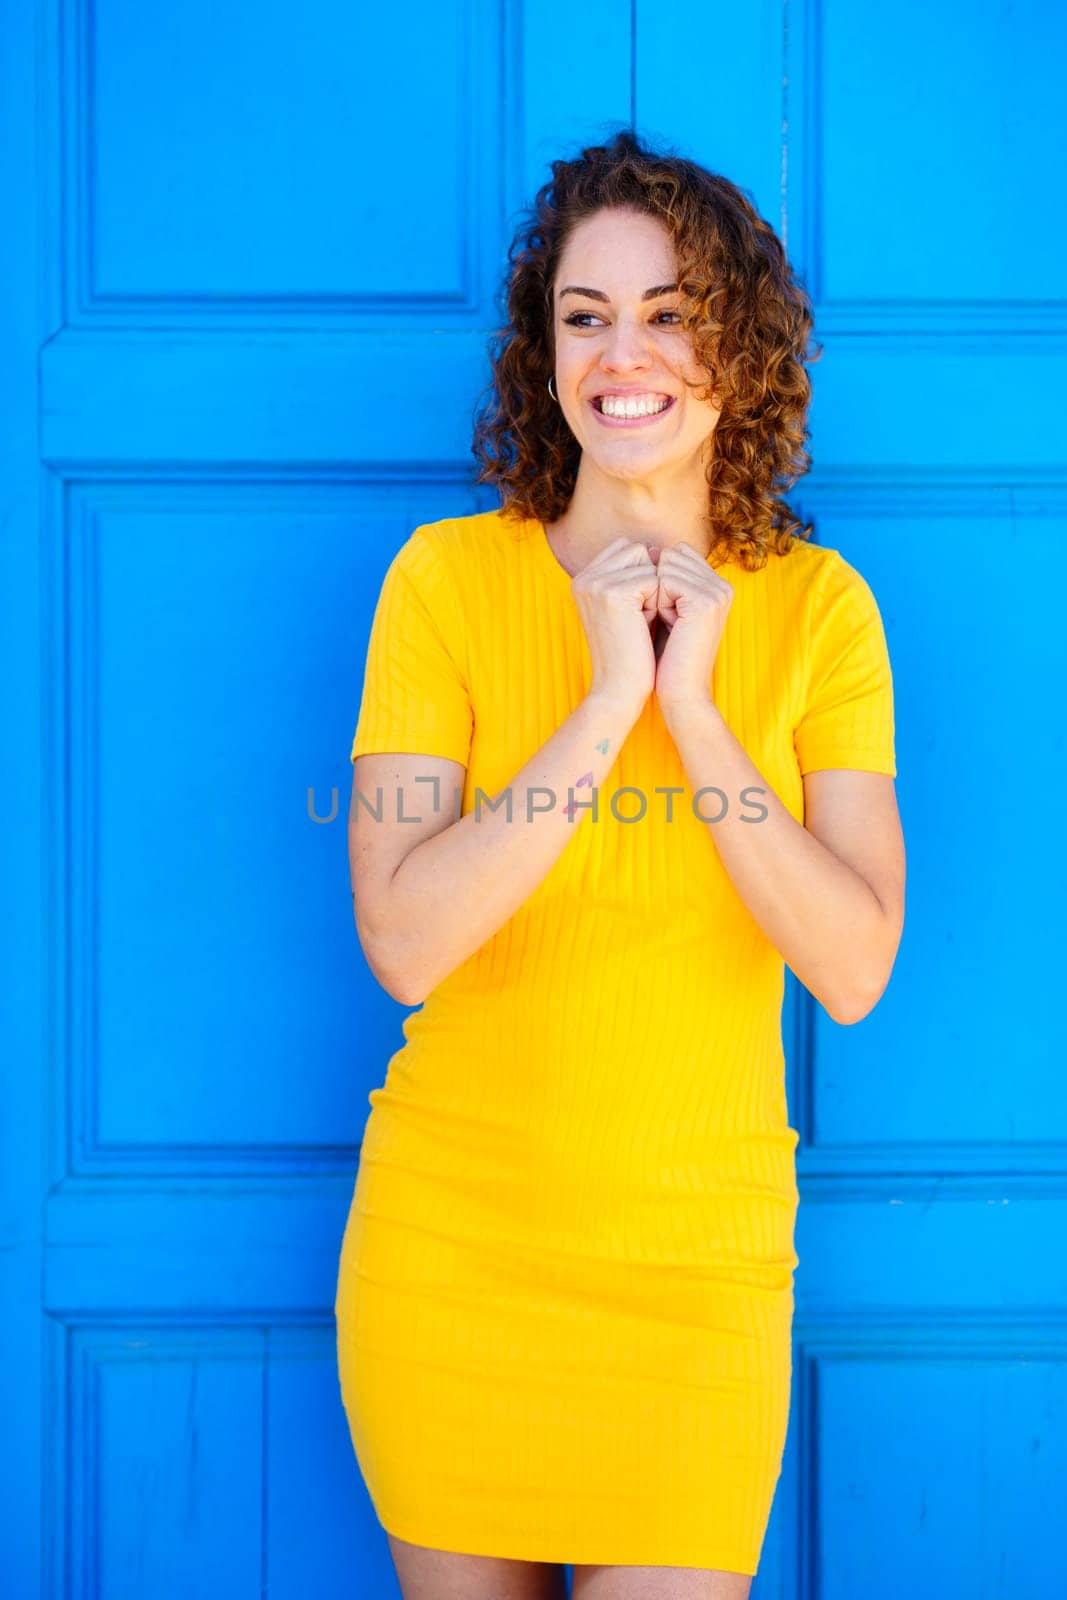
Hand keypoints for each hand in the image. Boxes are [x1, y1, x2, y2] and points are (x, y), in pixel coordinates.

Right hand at [571, 537, 661, 716]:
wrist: (619, 689)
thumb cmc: (632, 652)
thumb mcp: (630, 608)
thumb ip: (634, 576)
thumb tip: (660, 549)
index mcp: (583, 579)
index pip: (628, 549)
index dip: (644, 576)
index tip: (636, 611)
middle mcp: (583, 577)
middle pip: (637, 550)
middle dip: (649, 580)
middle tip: (638, 618)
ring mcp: (595, 583)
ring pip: (647, 561)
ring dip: (654, 591)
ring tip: (639, 622)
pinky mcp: (612, 592)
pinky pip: (654, 578)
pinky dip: (657, 602)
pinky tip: (643, 626)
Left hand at [645, 542, 732, 713]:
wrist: (680, 693)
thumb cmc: (666, 656)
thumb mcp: (666, 610)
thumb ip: (666, 579)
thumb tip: (647, 548)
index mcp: (716, 585)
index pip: (676, 553)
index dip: (657, 578)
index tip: (661, 612)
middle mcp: (722, 585)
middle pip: (671, 554)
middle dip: (656, 582)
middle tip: (662, 618)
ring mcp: (717, 591)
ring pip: (667, 564)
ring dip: (655, 593)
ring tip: (666, 623)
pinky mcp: (706, 601)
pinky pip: (665, 579)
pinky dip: (657, 601)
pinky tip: (666, 624)